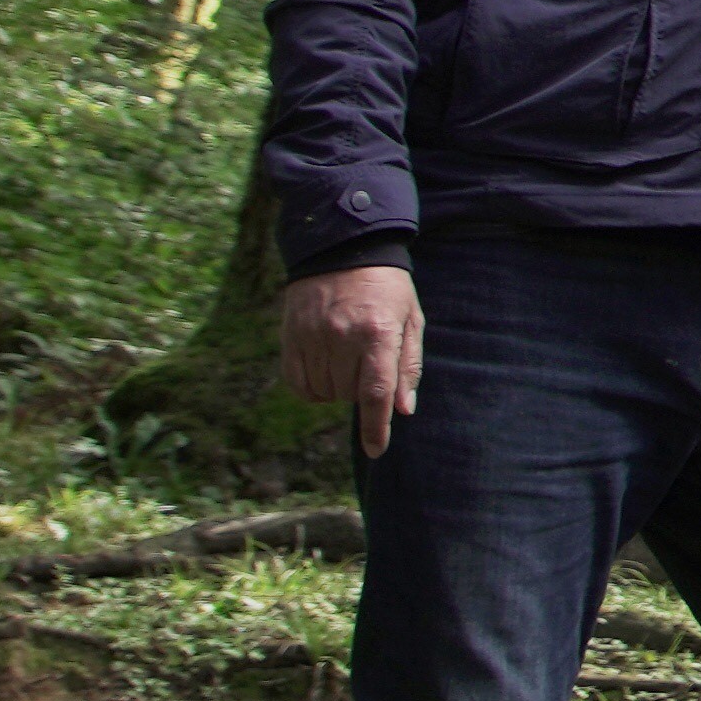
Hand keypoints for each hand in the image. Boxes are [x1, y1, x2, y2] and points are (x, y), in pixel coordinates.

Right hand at [280, 266, 424, 458]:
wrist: (342, 250)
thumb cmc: (386, 289)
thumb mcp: (410, 320)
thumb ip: (408, 366)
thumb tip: (402, 410)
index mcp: (378, 333)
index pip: (375, 393)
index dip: (376, 427)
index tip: (376, 450)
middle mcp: (342, 337)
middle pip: (348, 395)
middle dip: (361, 391)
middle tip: (367, 362)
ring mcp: (312, 337)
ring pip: (323, 392)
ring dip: (337, 389)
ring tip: (347, 359)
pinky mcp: (291, 337)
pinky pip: (297, 383)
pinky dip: (311, 387)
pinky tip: (323, 370)